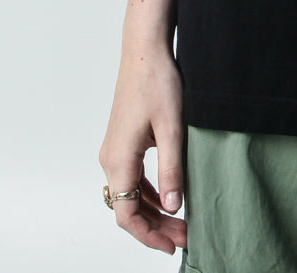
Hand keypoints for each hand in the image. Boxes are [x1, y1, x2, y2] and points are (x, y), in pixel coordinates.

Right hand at [99, 43, 186, 253]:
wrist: (145, 51)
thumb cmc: (158, 82)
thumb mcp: (172, 128)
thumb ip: (172, 169)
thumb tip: (174, 206)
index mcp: (119, 159)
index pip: (125, 214)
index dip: (148, 235)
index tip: (172, 245)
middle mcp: (111, 158)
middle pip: (127, 207)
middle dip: (155, 226)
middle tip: (186, 237)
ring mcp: (115, 150)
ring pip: (130, 194)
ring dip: (153, 210)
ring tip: (182, 222)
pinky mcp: (123, 141)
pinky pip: (132, 177)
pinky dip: (149, 192)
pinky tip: (170, 196)